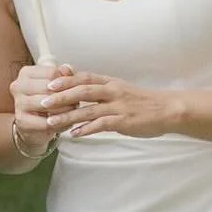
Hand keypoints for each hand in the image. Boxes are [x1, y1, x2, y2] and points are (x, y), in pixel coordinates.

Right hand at [10, 60, 77, 148]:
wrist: (33, 123)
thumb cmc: (47, 99)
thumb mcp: (56, 84)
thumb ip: (64, 74)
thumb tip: (68, 69)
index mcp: (26, 72)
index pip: (52, 72)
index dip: (67, 80)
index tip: (76, 87)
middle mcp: (18, 86)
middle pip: (49, 88)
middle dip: (67, 96)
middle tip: (77, 101)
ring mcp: (18, 103)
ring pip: (48, 105)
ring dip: (64, 109)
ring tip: (73, 111)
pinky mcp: (22, 121)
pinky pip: (46, 122)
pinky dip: (59, 123)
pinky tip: (65, 123)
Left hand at [39, 72, 179, 139]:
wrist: (167, 109)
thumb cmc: (142, 102)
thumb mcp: (120, 90)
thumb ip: (101, 89)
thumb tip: (80, 88)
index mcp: (111, 82)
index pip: (84, 77)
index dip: (66, 80)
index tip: (48, 83)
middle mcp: (113, 91)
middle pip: (82, 91)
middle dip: (61, 96)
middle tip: (43, 102)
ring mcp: (118, 106)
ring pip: (88, 109)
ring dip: (68, 116)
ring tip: (52, 122)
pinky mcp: (123, 121)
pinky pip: (101, 124)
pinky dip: (85, 129)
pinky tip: (74, 134)